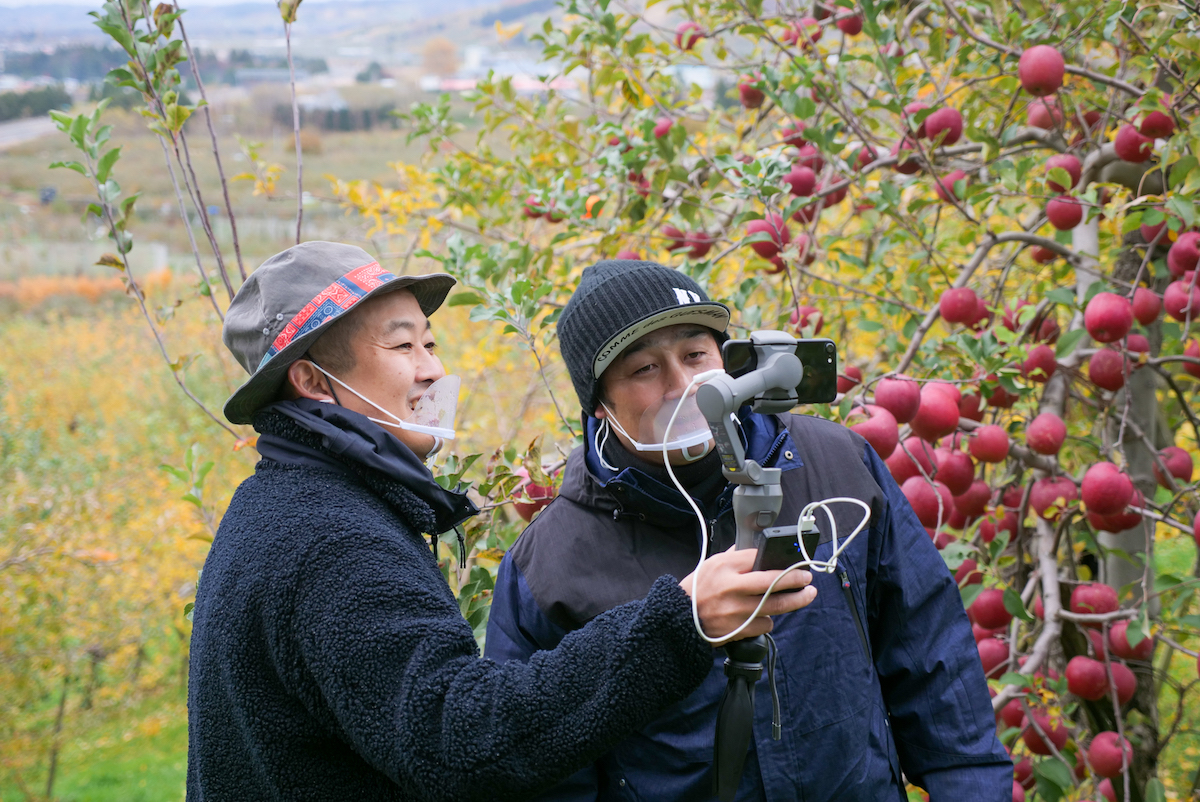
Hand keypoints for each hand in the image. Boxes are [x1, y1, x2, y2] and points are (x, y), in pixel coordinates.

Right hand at [679, 546, 816, 646]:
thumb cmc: (698, 588)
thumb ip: (735, 557)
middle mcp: (731, 588)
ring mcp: (736, 611)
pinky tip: (767, 615)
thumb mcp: (712, 564)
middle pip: (773, 583)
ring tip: (805, 596)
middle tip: (808, 579)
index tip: (797, 563)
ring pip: (775, 606)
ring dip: (794, 601)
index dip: (781, 560)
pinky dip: (769, 619)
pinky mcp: (738, 630)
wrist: (680, 617)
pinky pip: (765, 624)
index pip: (759, 558)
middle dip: (796, 580)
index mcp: (724, 567)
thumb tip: (759, 551)